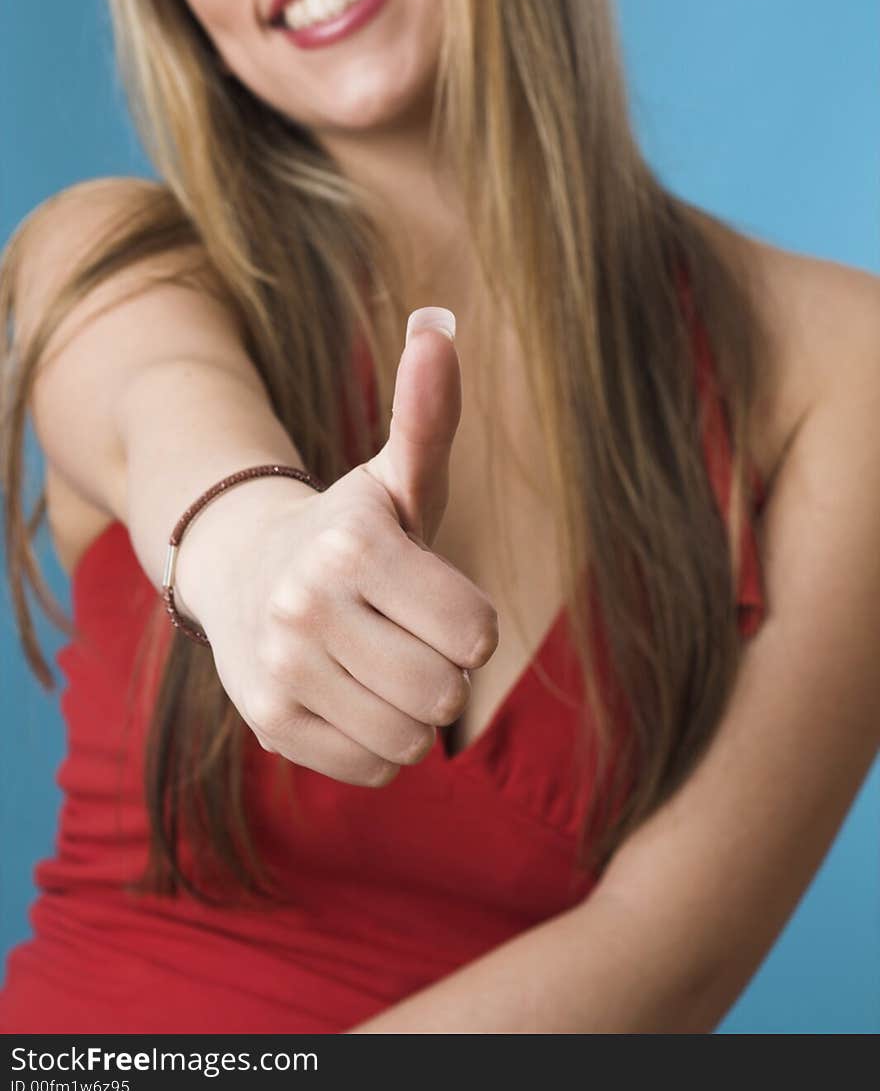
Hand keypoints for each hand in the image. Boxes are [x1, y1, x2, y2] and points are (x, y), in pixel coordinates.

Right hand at [199, 309, 498, 784]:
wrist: (242, 569)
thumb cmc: (350, 529)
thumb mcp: (397, 475)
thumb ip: (429, 411)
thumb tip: (440, 323)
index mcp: (352, 542)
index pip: (476, 632)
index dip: (470, 621)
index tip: (434, 596)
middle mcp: (305, 607)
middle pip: (446, 692)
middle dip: (442, 667)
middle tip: (405, 632)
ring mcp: (280, 671)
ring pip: (412, 739)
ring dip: (413, 709)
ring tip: (379, 663)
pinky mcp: (268, 725)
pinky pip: (375, 767)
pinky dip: (379, 743)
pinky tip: (351, 695)